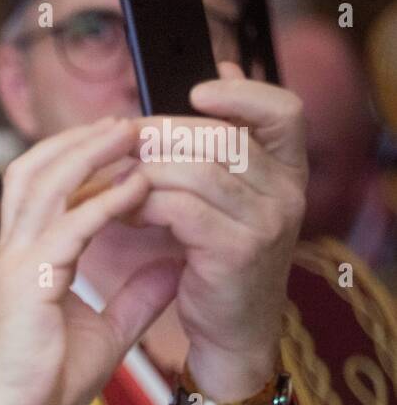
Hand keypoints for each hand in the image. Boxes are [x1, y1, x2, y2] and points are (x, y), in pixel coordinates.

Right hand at [0, 117, 177, 404]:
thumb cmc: (47, 383)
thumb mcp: (109, 332)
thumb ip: (137, 297)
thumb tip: (174, 267)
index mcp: (27, 259)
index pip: (41, 187)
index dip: (78, 157)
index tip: (124, 142)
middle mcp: (15, 250)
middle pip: (35, 169)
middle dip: (79, 139)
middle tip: (127, 121)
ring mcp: (17, 262)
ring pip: (45, 183)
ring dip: (90, 153)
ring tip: (131, 132)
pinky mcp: (29, 281)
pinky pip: (68, 226)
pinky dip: (104, 201)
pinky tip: (137, 186)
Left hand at [133, 63, 305, 400]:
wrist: (229, 333)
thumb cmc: (216, 257)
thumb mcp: (224, 196)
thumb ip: (220, 143)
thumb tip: (218, 71)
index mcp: (287, 171)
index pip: (283, 110)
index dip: (241, 92)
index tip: (197, 91)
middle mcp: (287, 192)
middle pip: (221, 135)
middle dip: (161, 136)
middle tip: (122, 145)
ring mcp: (266, 222)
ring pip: (195, 169)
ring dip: (144, 171)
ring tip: (116, 185)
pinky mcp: (236, 251)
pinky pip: (179, 207)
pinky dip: (143, 205)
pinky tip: (126, 214)